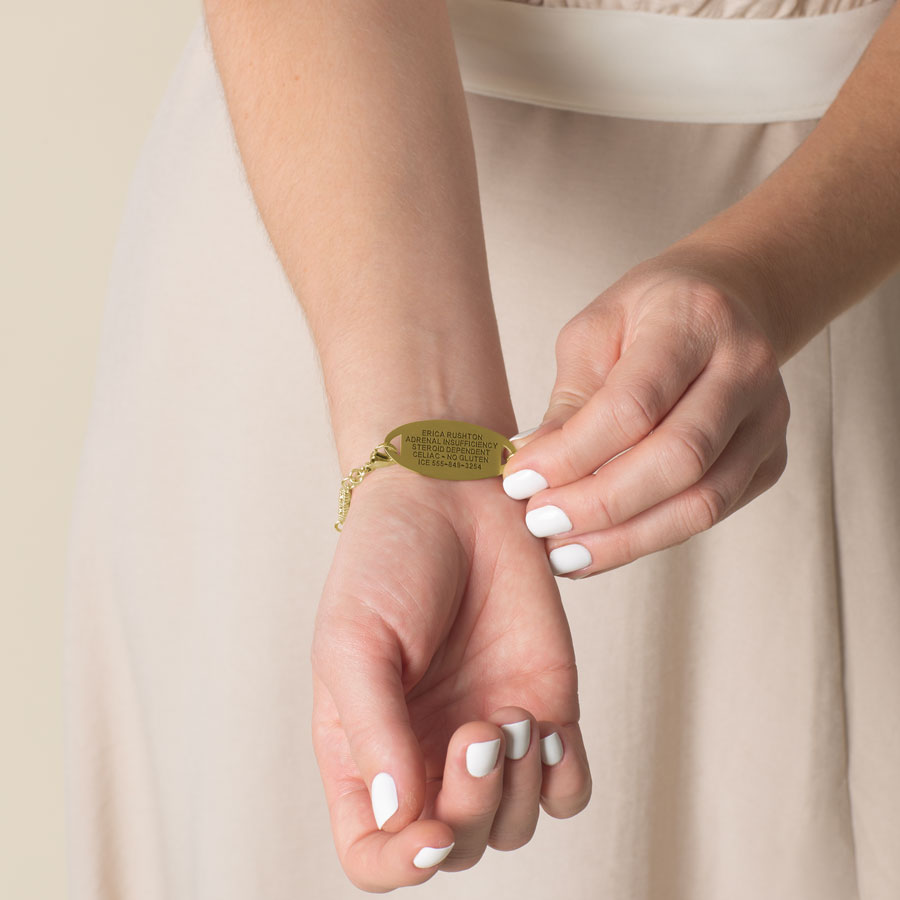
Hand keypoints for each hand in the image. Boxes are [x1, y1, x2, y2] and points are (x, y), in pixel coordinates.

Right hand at [311, 465, 590, 890]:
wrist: (451, 495)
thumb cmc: (385, 561)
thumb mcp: (352, 642)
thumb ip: (373, 732)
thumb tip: (402, 821)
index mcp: (365, 747)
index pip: (372, 852)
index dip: (399, 865)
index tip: (430, 833)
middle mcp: (426, 751)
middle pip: (455, 847)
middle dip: (471, 812)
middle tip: (477, 734)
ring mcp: (488, 732)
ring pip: (513, 824)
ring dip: (516, 790)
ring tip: (507, 713)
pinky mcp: (544, 703)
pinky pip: (566, 786)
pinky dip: (562, 776)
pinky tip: (546, 724)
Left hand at [500, 248, 790, 576]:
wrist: (726, 305)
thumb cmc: (645, 316)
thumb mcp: (594, 334)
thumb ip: (570, 401)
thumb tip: (529, 469)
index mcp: (695, 320)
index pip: (634, 404)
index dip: (573, 452)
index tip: (519, 480)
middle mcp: (746, 369)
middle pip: (678, 460)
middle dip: (599, 503)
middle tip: (540, 523)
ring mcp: (768, 420)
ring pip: (702, 501)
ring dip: (625, 538)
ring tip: (563, 552)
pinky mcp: (770, 461)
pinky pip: (711, 514)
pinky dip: (649, 536)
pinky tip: (599, 544)